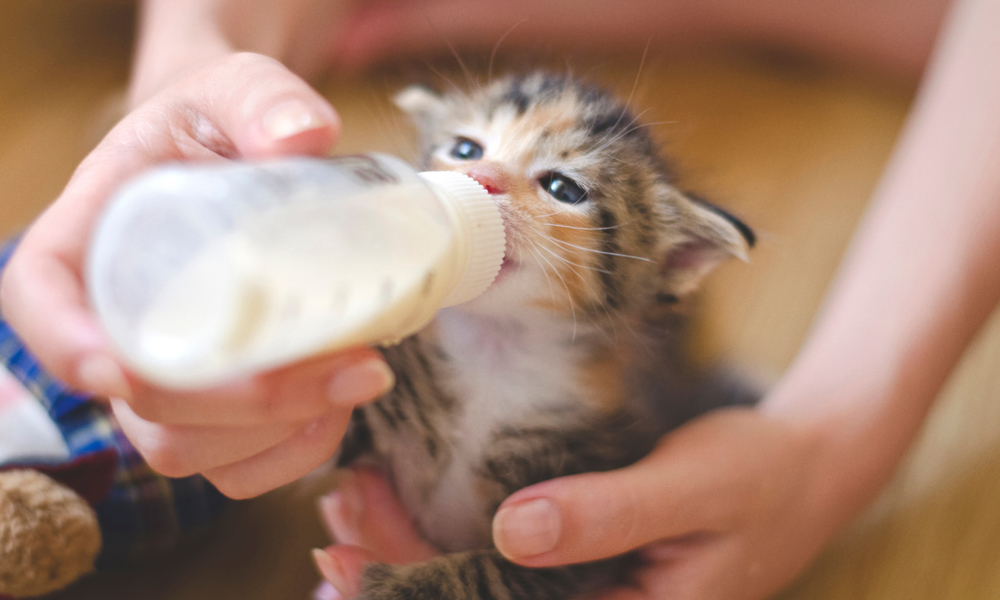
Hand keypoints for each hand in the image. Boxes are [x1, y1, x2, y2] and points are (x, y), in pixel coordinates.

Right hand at [0, 52, 393, 498]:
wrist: (242, 161)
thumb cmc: (219, 127)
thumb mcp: (233, 89)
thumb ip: (260, 98)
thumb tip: (303, 135)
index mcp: (86, 239)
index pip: (40, 301)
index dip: (68, 347)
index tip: (119, 369)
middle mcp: (113, 322)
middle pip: (142, 403)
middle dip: (245, 404)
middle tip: (350, 364)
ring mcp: (163, 378)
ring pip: (189, 449)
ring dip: (280, 431)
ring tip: (361, 372)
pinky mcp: (213, 409)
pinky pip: (235, 468)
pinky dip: (293, 452)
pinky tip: (341, 404)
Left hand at [312, 409, 842, 599]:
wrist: (806, 466)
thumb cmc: (759, 476)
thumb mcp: (693, 488)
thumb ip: (608, 515)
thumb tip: (513, 532)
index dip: (416, 598)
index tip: (348, 563)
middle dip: (398, 572)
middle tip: (337, 520)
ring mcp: (589, 595)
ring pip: (483, 588)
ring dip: (413, 556)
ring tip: (351, 513)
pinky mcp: (586, 564)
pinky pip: (506, 565)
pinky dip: (451, 540)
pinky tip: (405, 516)